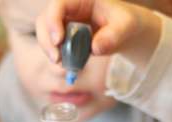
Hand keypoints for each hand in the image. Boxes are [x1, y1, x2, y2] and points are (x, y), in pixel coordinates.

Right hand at [36, 0, 161, 67]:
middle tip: (56, 59)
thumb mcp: (126, 26)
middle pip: (45, 19)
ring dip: (49, 50)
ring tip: (62, 64)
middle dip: (46, 39)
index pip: (59, 4)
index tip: (58, 40)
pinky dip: (59, 56)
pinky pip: (55, 46)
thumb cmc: (126, 22)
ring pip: (46, 34)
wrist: (126, 31)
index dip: (53, 20)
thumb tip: (95, 48)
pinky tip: (68, 66)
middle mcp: (68, 9)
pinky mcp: (65, 38)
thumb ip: (113, 35)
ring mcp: (64, 23)